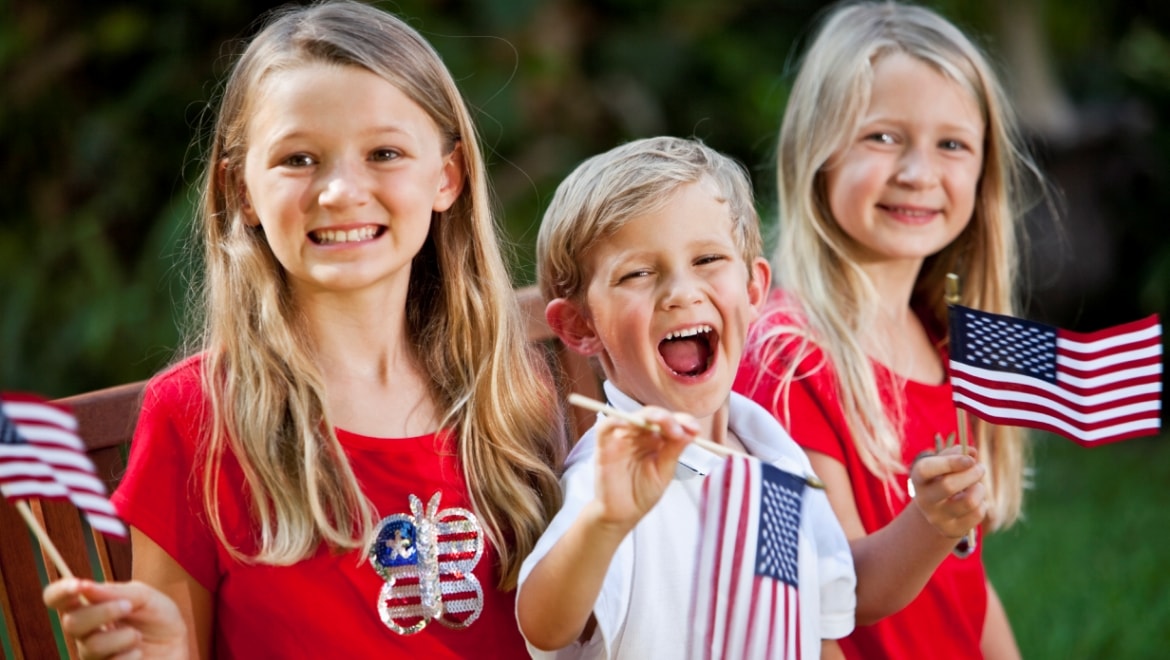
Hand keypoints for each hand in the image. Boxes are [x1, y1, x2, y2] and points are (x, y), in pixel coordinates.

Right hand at [44, 578, 187, 659]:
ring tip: (138, 636)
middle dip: (102, 612)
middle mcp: (85, 632)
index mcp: (90, 607)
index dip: (60, 591)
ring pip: (91, 646)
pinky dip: (127, 657)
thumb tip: (85, 587)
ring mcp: (92, 656)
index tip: (79, 585)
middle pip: (71, 623)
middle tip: (128, 607)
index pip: (57, 599)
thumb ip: (117, 592)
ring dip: (121, 637)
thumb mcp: (146, 598)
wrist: (178, 648)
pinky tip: (138, 654)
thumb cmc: (159, 619)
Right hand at [590, 406, 697, 532]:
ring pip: (631, 417)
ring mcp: (621, 439)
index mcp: (656, 440)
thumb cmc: (642, 493)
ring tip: (662, 422)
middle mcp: (638, 435)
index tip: (695, 430)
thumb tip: (690, 432)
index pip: (670, 422)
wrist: (622, 515)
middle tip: (679, 430)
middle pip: (651, 415)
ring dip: (648, 416)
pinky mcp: (604, 447)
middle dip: (667, 418)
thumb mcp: (663, 473)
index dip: (683, 421)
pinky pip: (605, 428)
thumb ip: (673, 452)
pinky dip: (614, 422)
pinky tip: (626, 423)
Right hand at [909, 445, 986, 538]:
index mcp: (918, 479)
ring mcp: (936, 518)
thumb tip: (972, 452)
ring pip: (969, 502)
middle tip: (980, 468)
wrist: (935, 510)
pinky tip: (975, 502)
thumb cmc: (942, 478)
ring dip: (979, 489)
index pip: (926, 469)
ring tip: (977, 486)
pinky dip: (982, 504)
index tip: (970, 459)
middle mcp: (923, 500)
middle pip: (949, 486)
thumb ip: (956, 453)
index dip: (950, 462)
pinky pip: (977, 514)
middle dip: (972, 474)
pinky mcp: (951, 530)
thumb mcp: (944, 464)